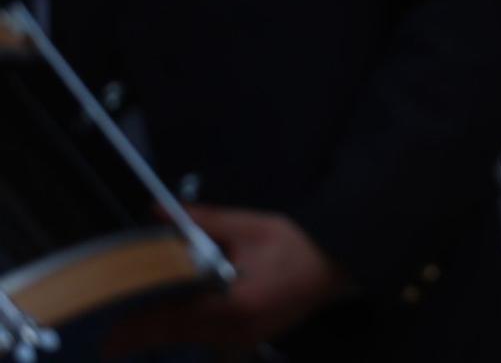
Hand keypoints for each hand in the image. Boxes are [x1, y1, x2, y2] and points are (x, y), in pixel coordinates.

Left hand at [107, 207, 348, 358]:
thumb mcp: (249, 226)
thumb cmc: (295, 245)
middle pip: (177, 337)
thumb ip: (202, 221)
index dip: (138, 332)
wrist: (337, 263)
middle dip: (146, 333)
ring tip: (138, 325)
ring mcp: (244, 339)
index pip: (173, 322)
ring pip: (191, 342)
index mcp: (233, 305)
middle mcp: (235, 331)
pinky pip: (208, 340)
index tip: (110, 341)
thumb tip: (158, 211)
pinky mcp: (250, 339)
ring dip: (166, 332)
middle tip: (117, 330)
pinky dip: (188, 332)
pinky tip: (177, 320)